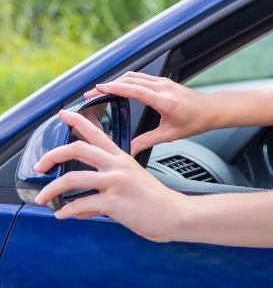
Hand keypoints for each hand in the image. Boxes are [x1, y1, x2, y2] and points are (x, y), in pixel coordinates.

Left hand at [34, 110, 185, 242]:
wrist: (175, 213)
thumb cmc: (157, 201)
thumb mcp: (133, 185)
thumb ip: (106, 191)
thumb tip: (83, 205)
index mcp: (123, 158)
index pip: (97, 133)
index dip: (77, 122)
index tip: (63, 115)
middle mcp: (118, 166)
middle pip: (78, 149)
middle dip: (53, 155)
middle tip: (40, 165)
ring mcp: (116, 182)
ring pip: (73, 178)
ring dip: (51, 189)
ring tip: (42, 198)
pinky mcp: (114, 201)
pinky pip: (81, 205)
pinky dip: (67, 211)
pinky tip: (62, 215)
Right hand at [85, 72, 212, 154]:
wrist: (211, 110)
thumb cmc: (195, 121)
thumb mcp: (170, 134)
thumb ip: (147, 141)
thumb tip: (129, 151)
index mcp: (164, 101)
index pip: (135, 90)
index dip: (115, 88)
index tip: (98, 89)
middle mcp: (163, 87)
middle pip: (130, 80)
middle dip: (109, 85)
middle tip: (91, 93)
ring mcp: (163, 82)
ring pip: (134, 76)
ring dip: (116, 81)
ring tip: (100, 90)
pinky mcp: (163, 81)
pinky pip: (141, 77)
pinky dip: (126, 80)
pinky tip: (118, 87)